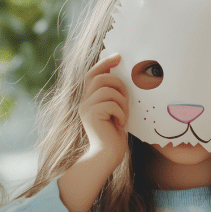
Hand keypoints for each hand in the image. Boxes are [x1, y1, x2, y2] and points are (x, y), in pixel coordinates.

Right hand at [78, 54, 128, 169]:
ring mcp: (86, 108)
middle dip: (118, 84)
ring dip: (122, 102)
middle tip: (126, 100)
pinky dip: (121, 113)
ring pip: (108, 90)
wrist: (108, 155)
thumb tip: (121, 75)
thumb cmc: (115, 134)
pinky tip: (120, 124)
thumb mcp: (115, 110)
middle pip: (100, 77)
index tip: (118, 56)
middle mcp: (84, 101)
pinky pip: (111, 103)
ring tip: (123, 116)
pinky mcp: (91, 115)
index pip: (93, 73)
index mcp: (89, 99)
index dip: (104, 63)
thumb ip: (113, 95)